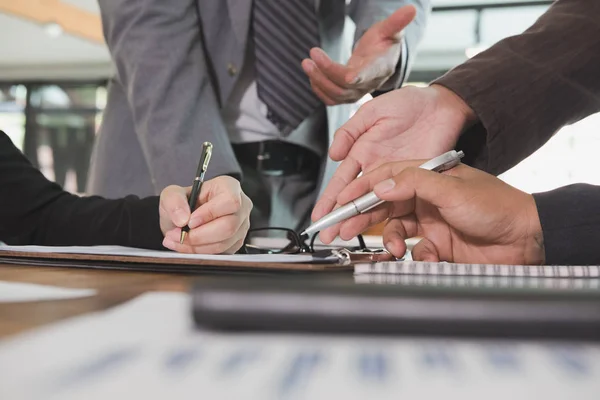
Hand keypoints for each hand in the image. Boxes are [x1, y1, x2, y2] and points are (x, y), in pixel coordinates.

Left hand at [158, 176, 251, 253]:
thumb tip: (182, 218)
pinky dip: (201, 252)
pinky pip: (221, 253)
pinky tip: (188, 245)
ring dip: (197, 246)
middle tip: (179, 234)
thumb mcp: (172, 194)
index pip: (230, 202)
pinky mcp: (236, 242)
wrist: (184, 219)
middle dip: (199, 235)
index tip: (190, 222)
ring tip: (178, 240)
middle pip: (229, 226)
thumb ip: (174, 201)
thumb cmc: (184, 203)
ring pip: (224, 243)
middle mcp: (241, 206)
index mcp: (229, 187)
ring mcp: (240, 226)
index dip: (209, 214)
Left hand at [301, 6, 415, 104]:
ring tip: (306, 63)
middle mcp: (367, 84)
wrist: (380, 60)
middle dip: (327, 71)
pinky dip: (318, 88)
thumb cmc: (384, 43)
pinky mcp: (345, 94)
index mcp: (379, 68)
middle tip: (312, 55)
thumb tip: (411, 8)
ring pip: (335, 94)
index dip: (359, 77)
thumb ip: (397, 22)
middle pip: (345, 86)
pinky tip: (311, 73)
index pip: (369, 75)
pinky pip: (330, 99)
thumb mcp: (390, 31)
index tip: (347, 75)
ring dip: (318, 80)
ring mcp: (356, 92)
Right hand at [313, 84, 476, 242]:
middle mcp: (377, 170)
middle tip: (328, 235)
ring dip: (361, 221)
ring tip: (348, 235)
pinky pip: (403, 204)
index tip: (320, 216)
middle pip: (355, 199)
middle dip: (340, 218)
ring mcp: (398, 179)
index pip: (342, 182)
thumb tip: (333, 154)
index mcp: (363, 154)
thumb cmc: (409, 103)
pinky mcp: (417, 184)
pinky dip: (392, 219)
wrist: (444, 106)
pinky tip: (384, 230)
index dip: (330, 199)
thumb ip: (351, 131)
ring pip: (376, 205)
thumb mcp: (373, 111)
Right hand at [330, 161, 544, 264]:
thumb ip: (413, 183)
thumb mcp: (452, 188)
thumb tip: (380, 185)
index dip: (360, 188)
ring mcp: (430, 222)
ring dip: (388, 239)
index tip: (340, 201)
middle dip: (361, 216)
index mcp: (427, 176)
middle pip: (382, 205)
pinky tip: (427, 256)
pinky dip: (415, 256)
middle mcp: (424, 198)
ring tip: (393, 248)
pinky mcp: (436, 245)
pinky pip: (413, 250)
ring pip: (394, 230)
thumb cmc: (496, 206)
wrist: (525, 240)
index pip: (385, 177)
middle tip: (343, 229)